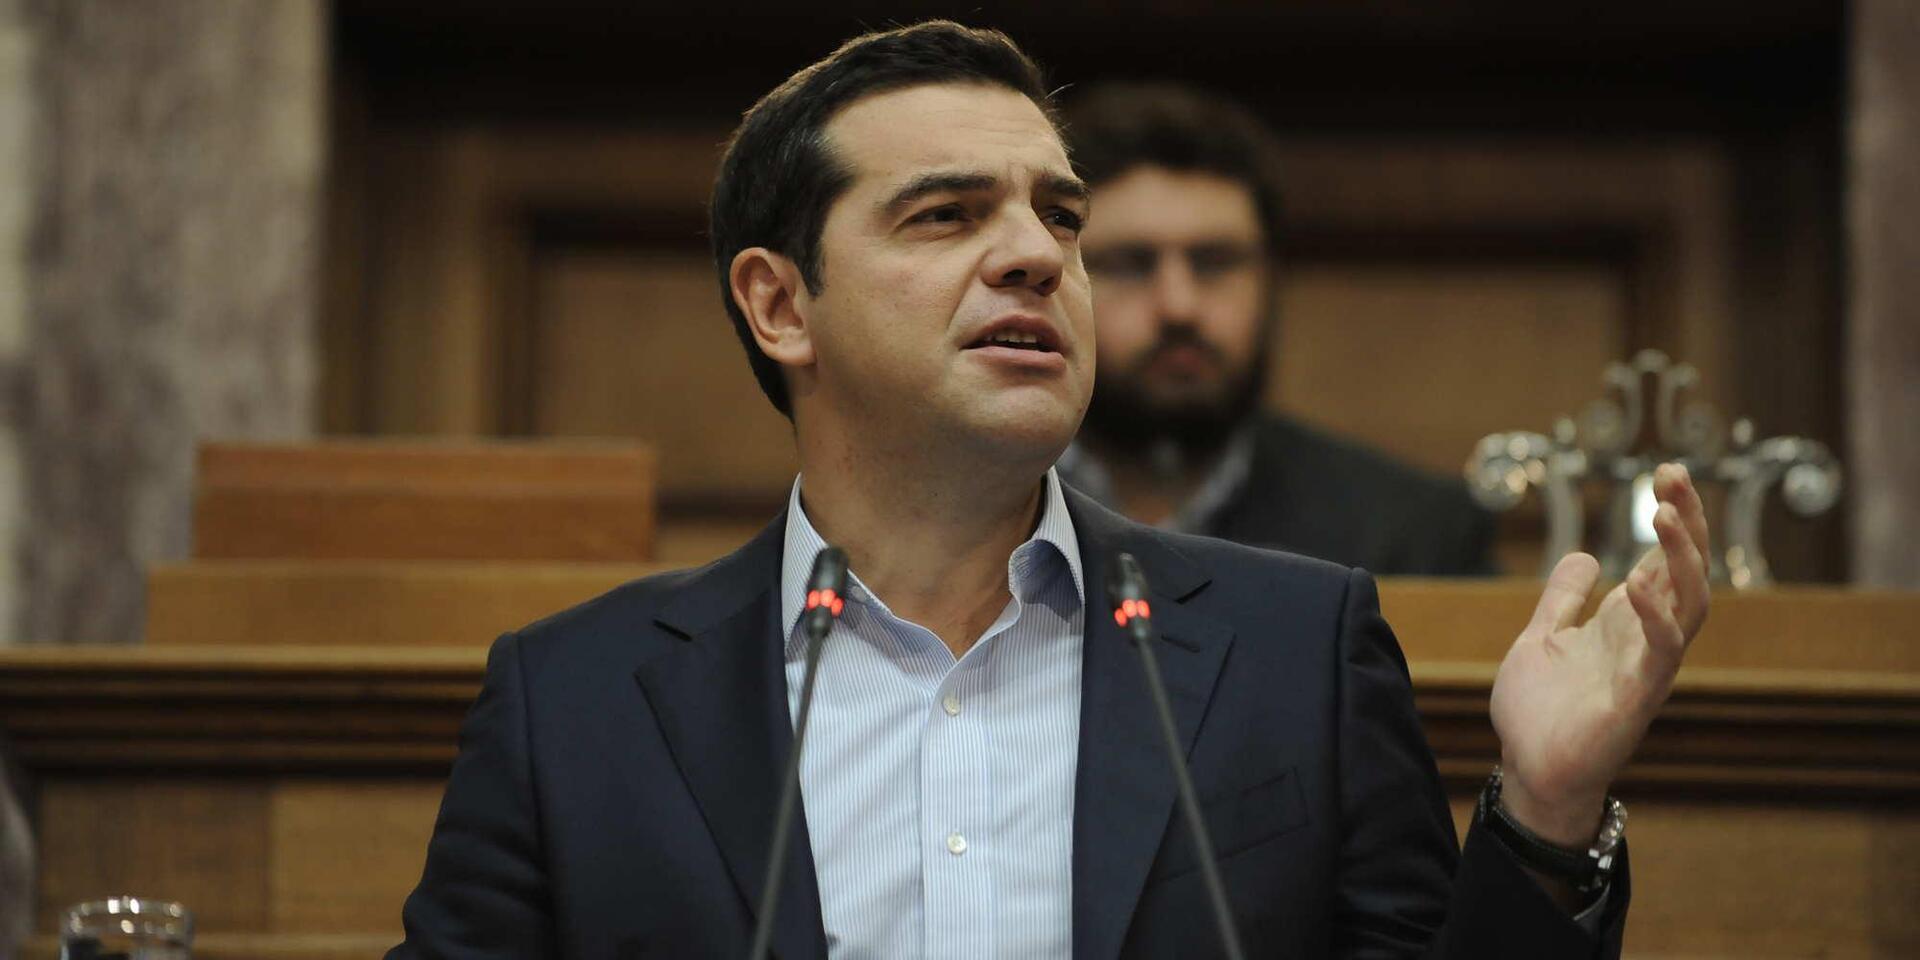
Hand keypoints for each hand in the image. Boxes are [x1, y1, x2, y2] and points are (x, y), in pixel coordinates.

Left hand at [1489, 463, 1710, 844]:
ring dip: (1683, 559)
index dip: (1673, 518)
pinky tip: (1639, 582)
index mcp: (1626, 622)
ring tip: (1664, 513)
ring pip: (1691, 605)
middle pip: (1688, 572)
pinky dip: (1657, 617)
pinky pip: (1660, 653)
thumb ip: (1562, 599)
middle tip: (1675, 475)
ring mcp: (1647, 667)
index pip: (1664, 560)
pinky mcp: (1637, 697)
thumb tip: (1583, 555)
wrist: (1529, 770)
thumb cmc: (1541, 712)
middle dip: (1688, 523)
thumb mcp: (1541, 637)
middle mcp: (1646, 639)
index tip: (1667, 473)